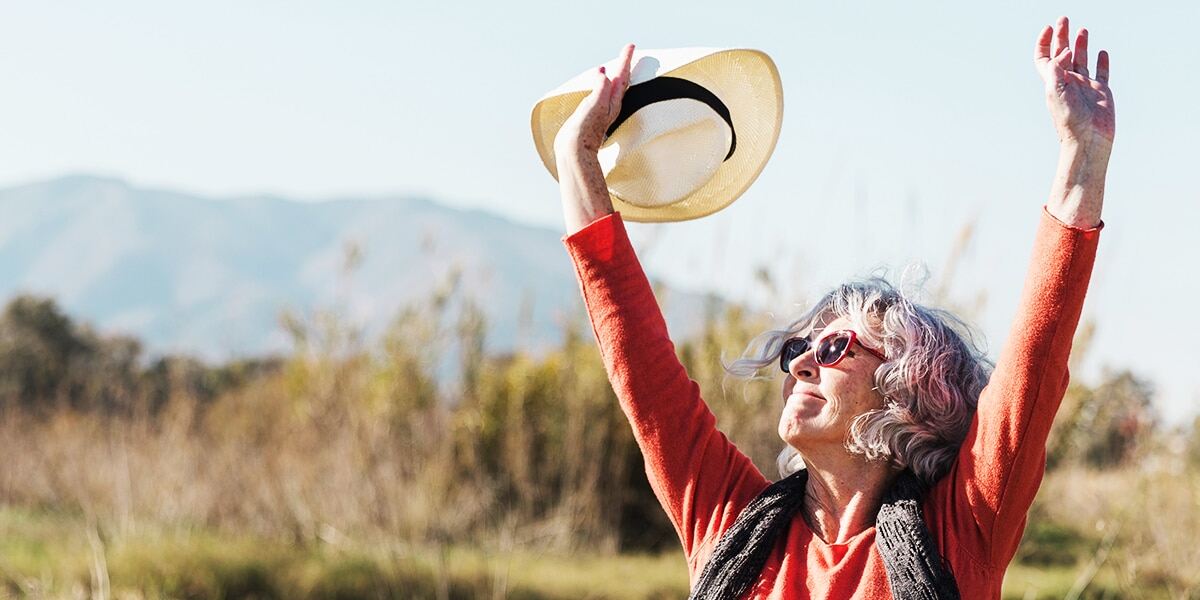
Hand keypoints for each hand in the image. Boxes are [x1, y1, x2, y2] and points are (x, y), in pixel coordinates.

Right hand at [553, 44, 635, 155]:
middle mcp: (609, 105)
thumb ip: (601, 89)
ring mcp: (600, 111)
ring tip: (617, 66)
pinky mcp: (591, 115)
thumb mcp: (594, 106)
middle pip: (620, 81)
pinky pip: (600, 94)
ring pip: (612, 88)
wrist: (574, 152)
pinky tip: (598, 84)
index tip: (630, 46)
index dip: (625, 60)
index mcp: (612, 101)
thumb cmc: (585, 131)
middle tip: (627, 50)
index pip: (622, 76)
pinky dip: (602, 85)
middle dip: (624, 65)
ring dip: (615, 75)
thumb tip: (604, 73)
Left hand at [1034, 16, 1115, 148]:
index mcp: (1053, 81)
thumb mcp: (1056, 90)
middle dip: (1062, 36)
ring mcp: (1085, 86)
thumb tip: (1063, 51)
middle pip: (1062, 54)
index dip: (1043, 43)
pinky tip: (1102, 52)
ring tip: (1082, 30)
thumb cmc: (1069, 118)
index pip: (1044, 58)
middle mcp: (1068, 81)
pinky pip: (1101, 73)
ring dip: (1081, 45)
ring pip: (1081, 60)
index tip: (1048, 28)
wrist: (1088, 138)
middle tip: (1064, 19)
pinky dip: (1101, 61)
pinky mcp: (1101, 91)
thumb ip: (1057, 68)